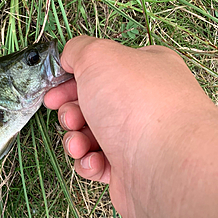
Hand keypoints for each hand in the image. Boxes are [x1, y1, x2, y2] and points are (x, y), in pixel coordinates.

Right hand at [44, 36, 217, 217]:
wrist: (162, 166)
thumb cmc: (140, 108)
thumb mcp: (100, 57)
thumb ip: (79, 49)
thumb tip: (70, 55)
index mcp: (144, 70)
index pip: (102, 69)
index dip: (72, 77)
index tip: (55, 87)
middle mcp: (143, 103)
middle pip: (91, 104)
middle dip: (71, 111)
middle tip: (70, 116)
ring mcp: (136, 138)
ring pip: (89, 135)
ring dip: (75, 139)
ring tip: (79, 143)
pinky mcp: (128, 168)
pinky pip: (96, 162)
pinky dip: (88, 162)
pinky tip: (94, 161)